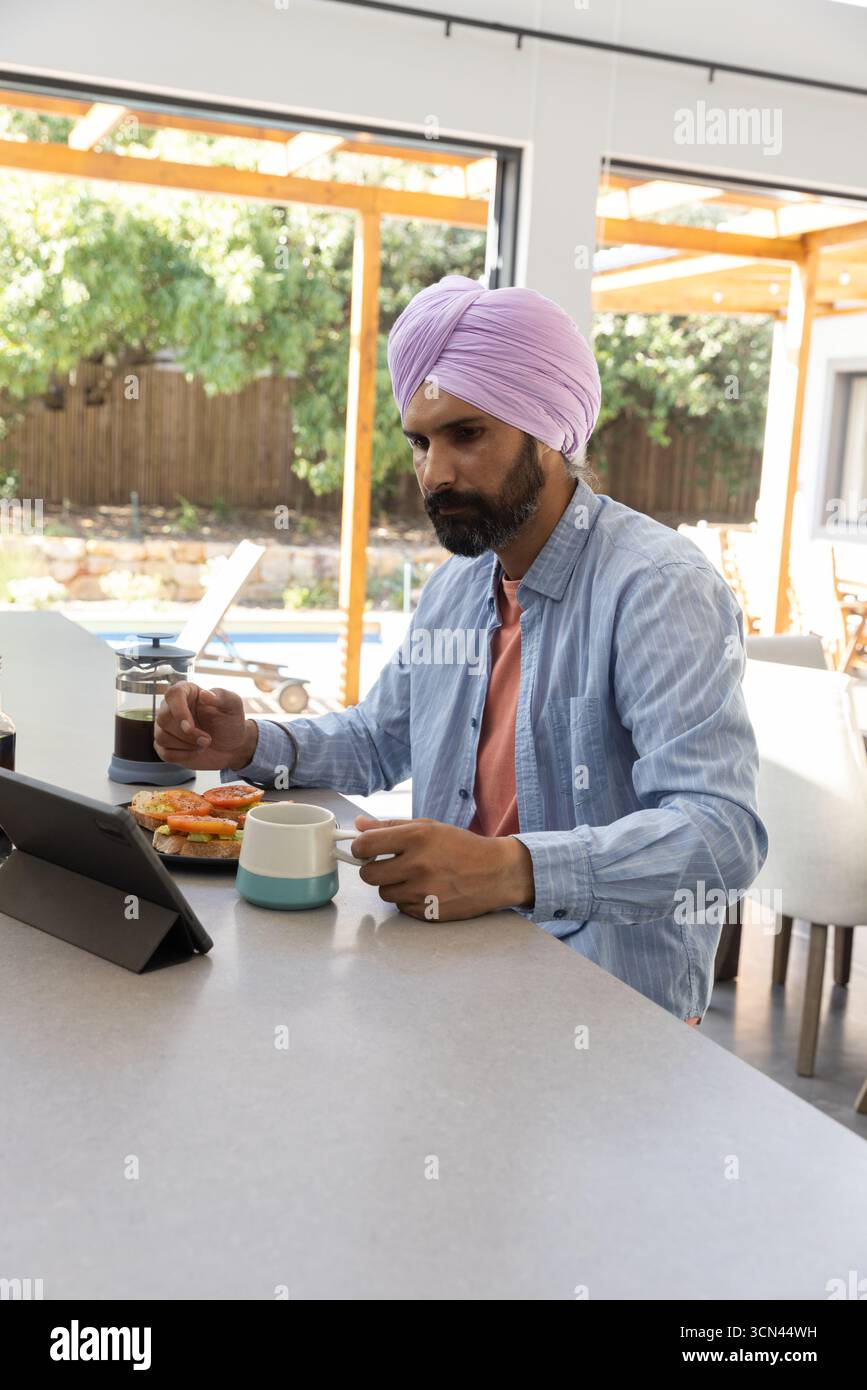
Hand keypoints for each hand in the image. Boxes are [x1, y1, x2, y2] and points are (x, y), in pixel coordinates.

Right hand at [154, 682, 258, 770]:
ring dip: (186, 745)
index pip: (172, 694)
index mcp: (186, 692)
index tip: (190, 727)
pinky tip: (196, 752)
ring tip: (204, 744)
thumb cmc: (230, 721)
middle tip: (207, 739)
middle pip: (163, 718)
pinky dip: (182, 756)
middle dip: (186, 734)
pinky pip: (165, 753)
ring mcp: (166, 727)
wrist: (231, 745)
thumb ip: (222, 697)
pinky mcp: (166, 745)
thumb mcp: (233, 705)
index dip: (179, 711)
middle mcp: (172, 707)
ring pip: (162, 736)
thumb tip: (204, 694)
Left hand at [350, 816, 534, 920]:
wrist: (496, 872)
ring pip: (384, 893)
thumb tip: (358, 825)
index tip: (365, 849)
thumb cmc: (461, 846)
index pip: (365, 845)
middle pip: (368, 874)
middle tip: (389, 864)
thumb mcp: (429, 827)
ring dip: (393, 885)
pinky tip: (426, 890)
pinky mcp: (428, 912)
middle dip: (374, 869)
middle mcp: (418, 865)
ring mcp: (423, 892)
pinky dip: (408, 900)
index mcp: (417, 837)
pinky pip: (401, 908)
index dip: (359, 848)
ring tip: (414, 877)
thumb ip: (391, 826)